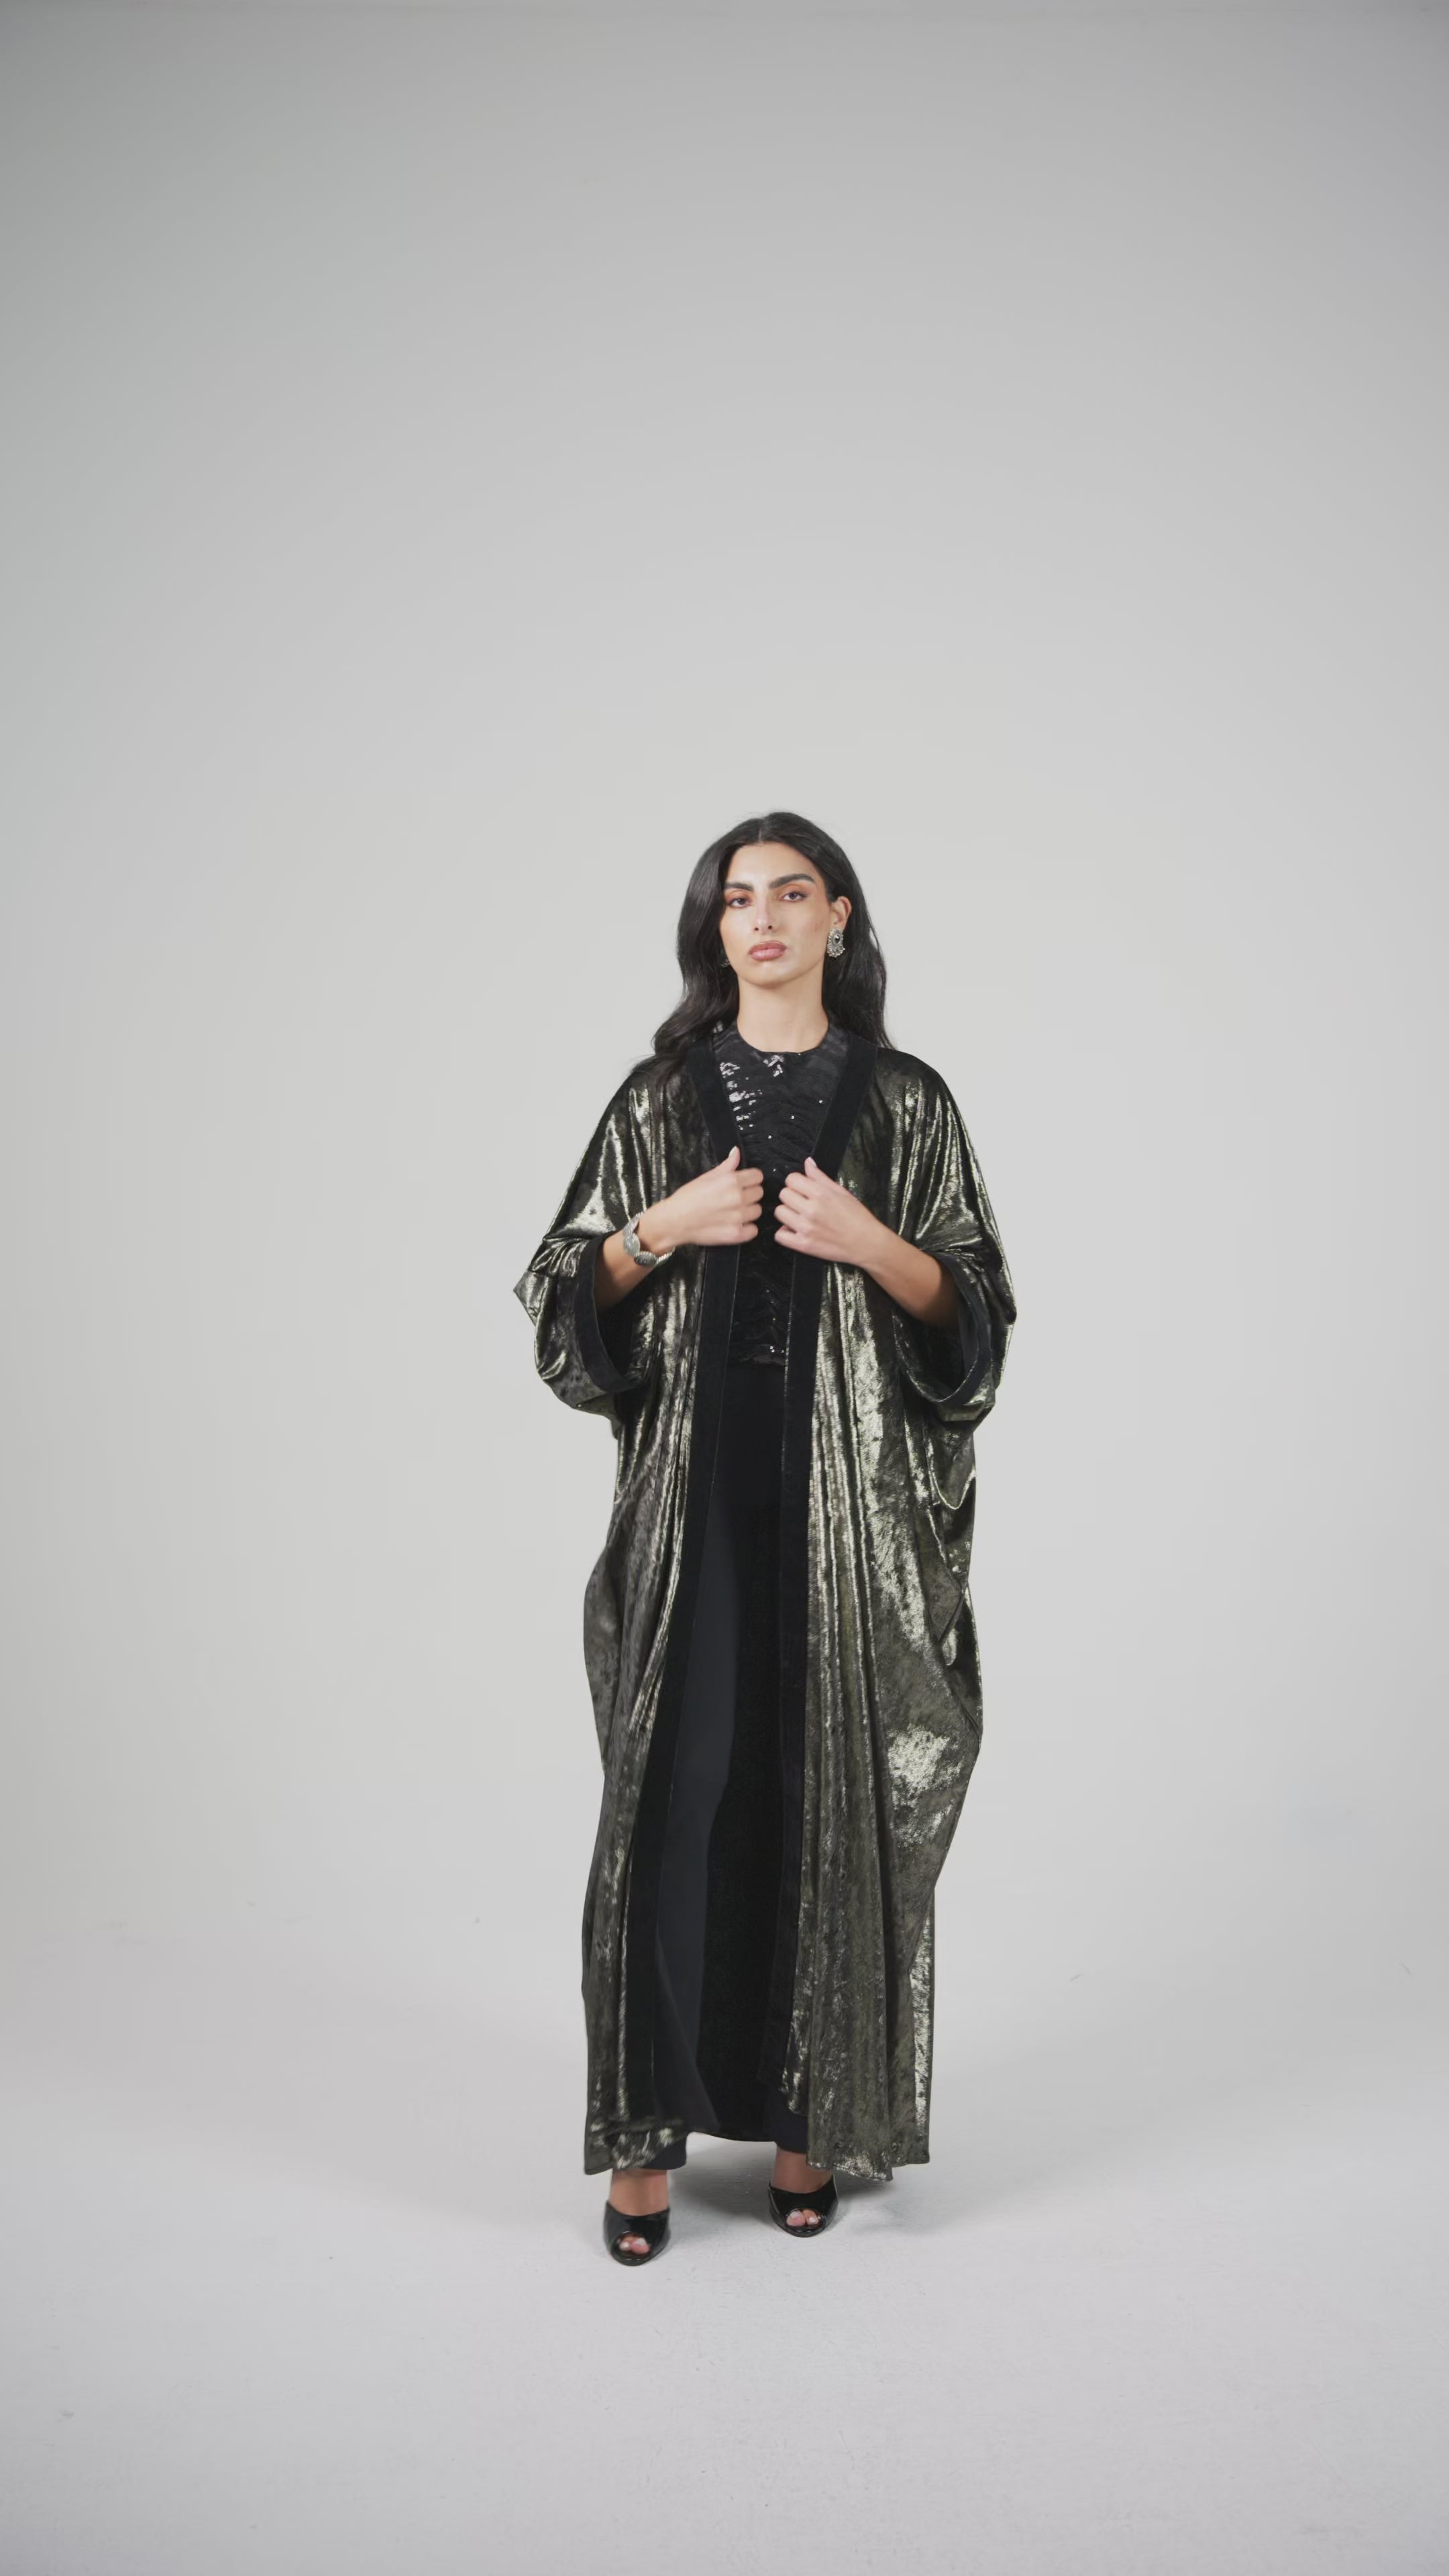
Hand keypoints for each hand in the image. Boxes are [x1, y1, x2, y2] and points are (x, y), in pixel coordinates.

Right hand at [649, 1145, 763, 1250]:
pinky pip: (753, 1230)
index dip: (750, 1179)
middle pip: (759, 1193)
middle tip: (734, 1199)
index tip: (743, 1184)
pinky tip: (734, 1225)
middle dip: (749, 1194)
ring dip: (748, 1212)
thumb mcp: (706, 1177)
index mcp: (731, 1180)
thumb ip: (726, 1166)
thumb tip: (736, 1152)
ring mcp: (738, 1217)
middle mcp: (737, 1197)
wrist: (673, 1221)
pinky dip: (746, 1229)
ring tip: (732, 1213)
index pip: (757, 1176)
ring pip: (757, 1211)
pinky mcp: (737, 1234)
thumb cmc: (687, 1198)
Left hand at [774, 1156, 884, 1265]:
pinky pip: (780, 1235)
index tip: (802, 1189)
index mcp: (821, 1194)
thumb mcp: (841, 1192)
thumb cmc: (857, 1217)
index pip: (791, 1179)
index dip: (796, 1183)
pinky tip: (795, 1230)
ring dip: (787, 1213)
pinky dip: (785, 1232)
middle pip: (783, 1194)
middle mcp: (812, 1210)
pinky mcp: (804, 1245)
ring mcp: (806, 1228)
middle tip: (802, 1203)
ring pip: (779, 1212)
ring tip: (799, 1217)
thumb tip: (807, 1163)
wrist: (867, 1243)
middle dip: (791, 1197)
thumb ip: (821, 1177)